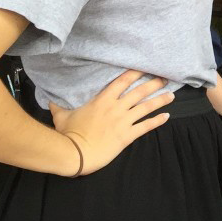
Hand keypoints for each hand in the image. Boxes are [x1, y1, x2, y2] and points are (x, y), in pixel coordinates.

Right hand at [49, 70, 173, 175]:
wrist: (75, 153)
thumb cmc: (68, 134)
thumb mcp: (61, 116)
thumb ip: (58, 106)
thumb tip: (49, 100)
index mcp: (102, 100)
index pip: (122, 82)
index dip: (135, 73)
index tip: (145, 67)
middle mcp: (116, 108)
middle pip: (139, 92)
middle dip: (153, 84)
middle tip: (165, 78)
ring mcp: (123, 121)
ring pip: (146, 108)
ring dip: (160, 100)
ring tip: (172, 95)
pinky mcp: (127, 136)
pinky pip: (146, 127)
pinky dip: (157, 121)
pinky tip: (166, 117)